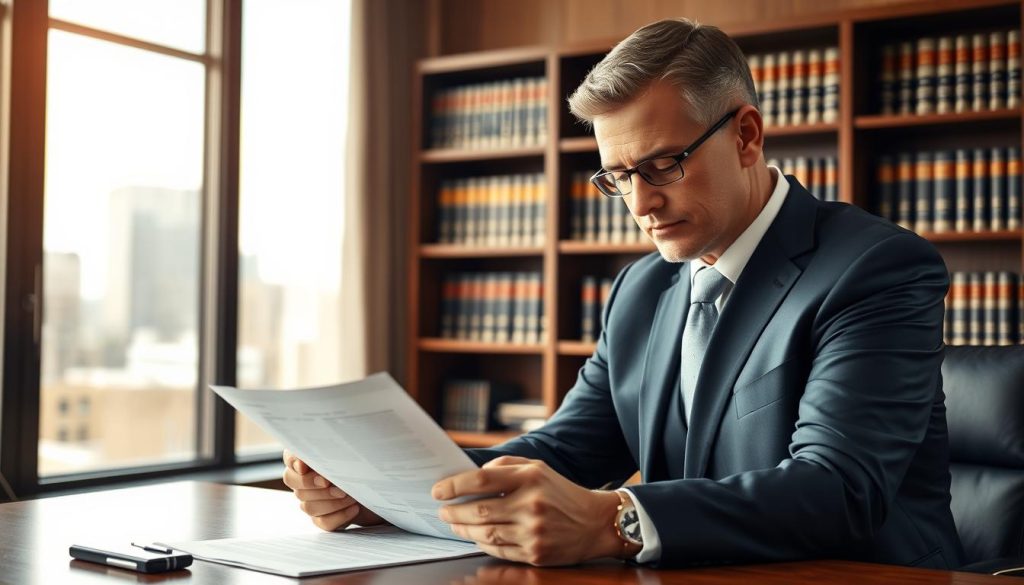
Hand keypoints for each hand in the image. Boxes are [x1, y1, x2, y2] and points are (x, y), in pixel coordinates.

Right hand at [282, 450, 384, 530]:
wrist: (380, 487)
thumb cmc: (364, 464)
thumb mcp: (351, 452)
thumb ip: (333, 448)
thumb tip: (318, 452)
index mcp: (309, 459)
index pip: (290, 458)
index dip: (294, 462)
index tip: (304, 466)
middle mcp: (305, 480)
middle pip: (293, 483)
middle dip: (312, 483)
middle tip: (332, 482)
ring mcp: (312, 501)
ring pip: (309, 506)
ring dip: (332, 501)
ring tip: (351, 495)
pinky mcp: (324, 518)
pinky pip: (324, 522)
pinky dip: (340, 516)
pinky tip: (354, 508)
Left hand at [432, 455, 622, 565]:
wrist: (596, 523)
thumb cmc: (561, 492)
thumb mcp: (538, 468)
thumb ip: (505, 465)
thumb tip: (473, 474)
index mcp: (530, 478)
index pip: (481, 480)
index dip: (454, 486)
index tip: (438, 491)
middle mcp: (531, 504)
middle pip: (478, 510)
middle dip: (454, 512)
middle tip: (442, 511)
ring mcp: (533, 531)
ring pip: (485, 533)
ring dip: (463, 530)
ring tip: (454, 524)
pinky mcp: (536, 553)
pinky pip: (498, 550)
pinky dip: (482, 544)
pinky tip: (475, 537)